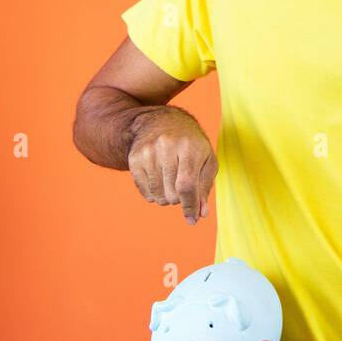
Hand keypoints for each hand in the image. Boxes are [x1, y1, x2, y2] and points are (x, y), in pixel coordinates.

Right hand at [127, 108, 216, 224]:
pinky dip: (154, 195)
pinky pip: (144, 191)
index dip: (190, 206)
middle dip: (180, 199)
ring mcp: (148, 152)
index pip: (187, 185)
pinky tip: (160, 182)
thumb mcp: (206, 159)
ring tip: (171, 184)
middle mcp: (167, 147)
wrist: (161, 121)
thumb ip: (205, 187)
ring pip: (157, 195)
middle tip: (183, 189)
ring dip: (167, 198)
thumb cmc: (190, 144)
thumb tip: (200, 214)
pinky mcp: (134, 158)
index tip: (192, 219)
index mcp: (189, 147)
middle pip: (172, 193)